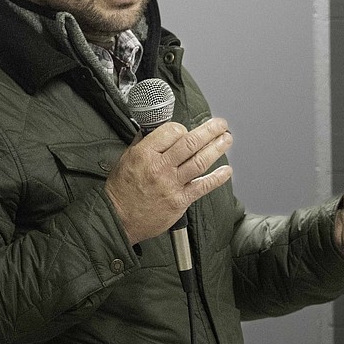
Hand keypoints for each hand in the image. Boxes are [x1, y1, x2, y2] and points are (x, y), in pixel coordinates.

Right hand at [104, 118, 233, 244]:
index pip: (171, 131)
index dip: (182, 128)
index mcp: (144, 154)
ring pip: (199, 161)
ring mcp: (171, 184)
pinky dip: (217, 178)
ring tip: (226, 139)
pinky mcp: (180, 201)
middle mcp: (159, 168)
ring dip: (217, 148)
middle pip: (190, 143)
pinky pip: (202, 186)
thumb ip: (143, 143)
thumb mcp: (126, 159)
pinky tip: (226, 171)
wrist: (118, 219)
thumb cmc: (121, 190)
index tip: (187, 129)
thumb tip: (155, 128)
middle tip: (220, 125)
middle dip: (209, 131)